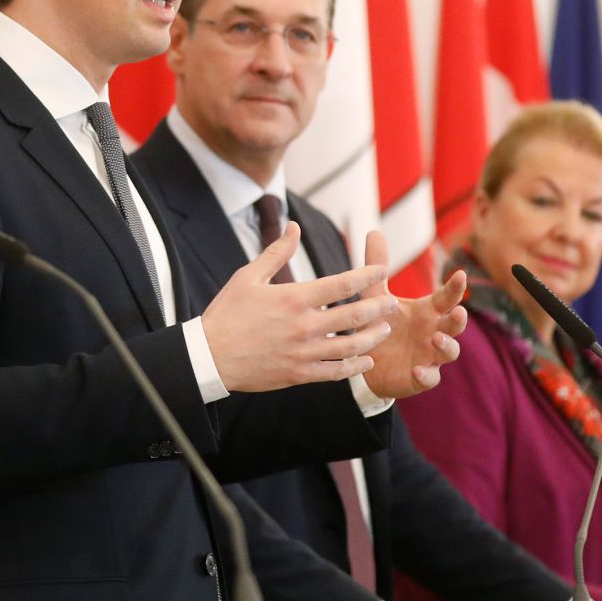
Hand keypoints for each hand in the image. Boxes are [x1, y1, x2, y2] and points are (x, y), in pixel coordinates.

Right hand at [202, 221, 396, 392]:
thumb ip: (277, 252)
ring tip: (384, 330)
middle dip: (379, 308)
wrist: (209, 356)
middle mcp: (303, 325)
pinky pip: (335, 371)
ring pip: (351, 345)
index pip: (342, 284)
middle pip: (354, 315)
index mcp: (294, 298)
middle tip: (392, 303)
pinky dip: (355, 366)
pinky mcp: (299, 374)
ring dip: (372, 336)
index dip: (367, 276)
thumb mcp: (248, 276)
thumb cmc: (227, 313)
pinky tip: (366, 360)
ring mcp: (303, 352)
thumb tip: (294, 226)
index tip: (383, 270)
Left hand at [360, 248, 466, 399]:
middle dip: (460, 319)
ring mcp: (430, 355)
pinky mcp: (419, 377)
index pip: (446, 297)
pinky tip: (418, 370)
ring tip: (436, 339)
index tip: (460, 273)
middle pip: (455, 325)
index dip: (455, 287)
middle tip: (460, 311)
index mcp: (427, 311)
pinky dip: (427, 375)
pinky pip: (430, 378)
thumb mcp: (375, 295)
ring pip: (450, 351)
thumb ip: (377, 267)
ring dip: (447, 345)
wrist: (368, 362)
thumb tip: (373, 231)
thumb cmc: (381, 324)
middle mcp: (433, 332)